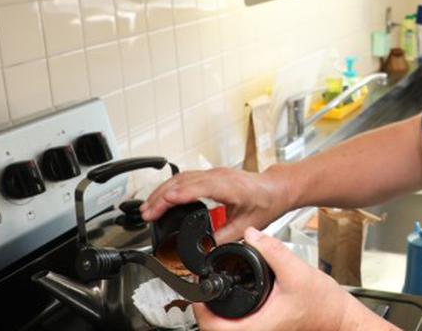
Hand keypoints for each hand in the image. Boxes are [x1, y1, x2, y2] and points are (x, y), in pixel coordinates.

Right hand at [140, 167, 289, 242]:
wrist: (275, 188)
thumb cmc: (266, 202)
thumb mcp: (247, 225)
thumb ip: (225, 237)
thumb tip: (205, 249)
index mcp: (227, 187)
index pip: (195, 188)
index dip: (175, 197)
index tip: (158, 207)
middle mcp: (218, 176)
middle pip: (182, 182)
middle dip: (160, 197)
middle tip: (146, 214)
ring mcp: (214, 173)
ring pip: (181, 178)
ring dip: (162, 192)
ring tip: (148, 208)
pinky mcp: (211, 175)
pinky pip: (186, 178)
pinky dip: (171, 188)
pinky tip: (162, 198)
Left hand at [193, 227, 396, 330]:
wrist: (339, 316)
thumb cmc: (323, 304)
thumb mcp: (296, 271)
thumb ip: (272, 250)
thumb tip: (251, 234)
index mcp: (257, 326)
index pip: (214, 328)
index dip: (199, 309)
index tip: (197, 291)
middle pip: (215, 330)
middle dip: (204, 310)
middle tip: (201, 289)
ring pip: (227, 329)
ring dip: (216, 313)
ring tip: (213, 291)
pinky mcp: (266, 327)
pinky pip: (240, 325)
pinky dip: (230, 314)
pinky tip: (234, 296)